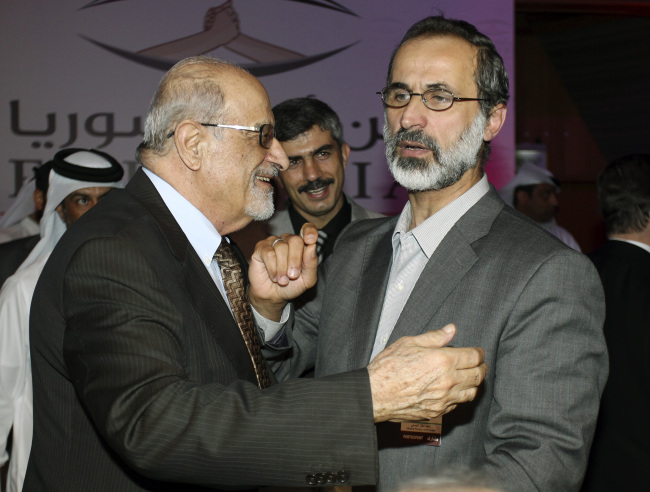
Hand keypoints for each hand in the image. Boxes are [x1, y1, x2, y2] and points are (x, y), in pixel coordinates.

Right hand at [248, 223, 318, 320]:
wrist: (273, 296)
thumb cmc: (292, 286)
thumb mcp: (307, 279)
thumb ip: (311, 263)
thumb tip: (312, 246)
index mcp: (302, 245)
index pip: (308, 229)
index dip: (310, 231)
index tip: (311, 240)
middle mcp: (288, 240)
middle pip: (295, 240)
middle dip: (295, 260)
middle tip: (293, 276)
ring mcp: (274, 242)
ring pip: (281, 247)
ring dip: (283, 268)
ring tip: (283, 280)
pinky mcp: (261, 248)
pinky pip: (269, 253)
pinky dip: (273, 268)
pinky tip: (274, 277)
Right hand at [368, 324, 486, 421]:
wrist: (375, 394)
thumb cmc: (388, 368)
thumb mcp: (409, 343)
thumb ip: (434, 337)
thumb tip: (450, 330)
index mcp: (443, 361)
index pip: (473, 357)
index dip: (479, 353)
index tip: (478, 352)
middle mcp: (448, 381)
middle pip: (477, 375)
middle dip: (481, 368)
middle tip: (479, 364)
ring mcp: (444, 399)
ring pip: (471, 392)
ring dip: (474, 384)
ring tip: (470, 378)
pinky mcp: (438, 411)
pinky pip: (457, 404)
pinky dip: (460, 396)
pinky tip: (454, 390)